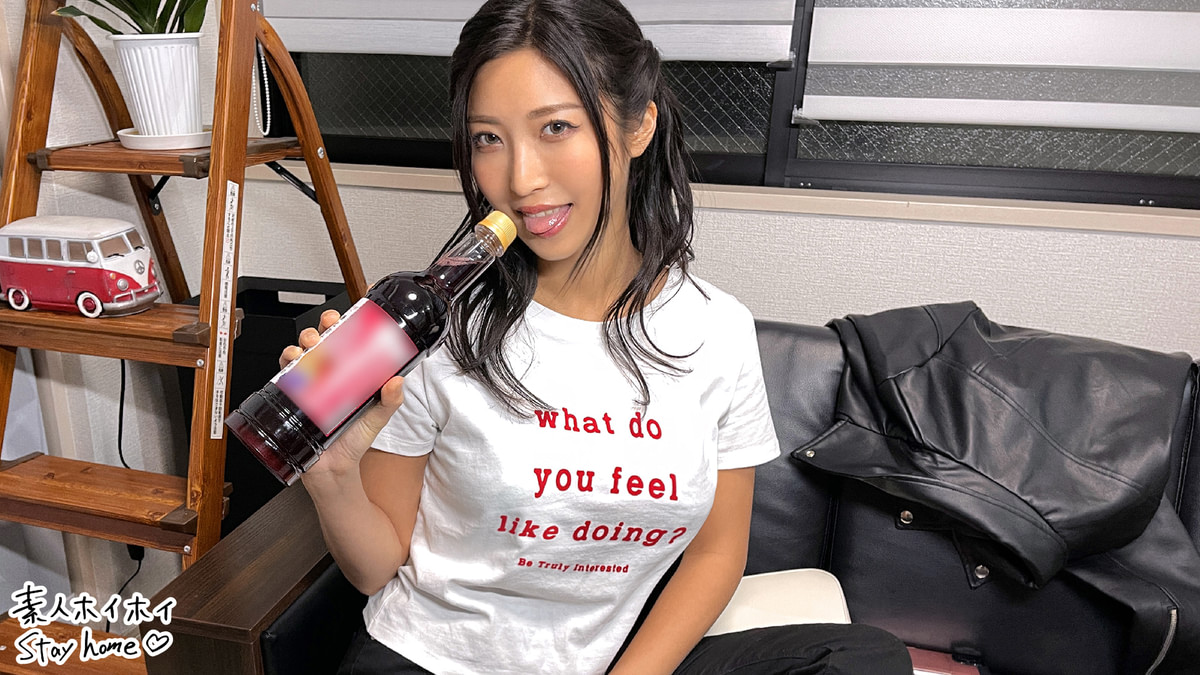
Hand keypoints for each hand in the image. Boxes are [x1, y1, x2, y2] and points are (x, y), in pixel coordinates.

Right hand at [280, 309, 405, 479]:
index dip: (343, 327)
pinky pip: (284, 375)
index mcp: (347, 375)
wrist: (334, 470)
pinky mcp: (292, 398)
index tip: (348, 317)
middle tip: (327, 327)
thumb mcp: (377, 418)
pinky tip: (292, 363)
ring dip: (301, 343)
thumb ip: (390, 401)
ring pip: (300, 354)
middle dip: (320, 328)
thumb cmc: (354, 441)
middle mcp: (326, 377)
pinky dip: (285, 364)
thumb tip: (398, 381)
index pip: (344, 344)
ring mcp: (307, 387)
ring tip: (309, 346)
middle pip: (320, 343)